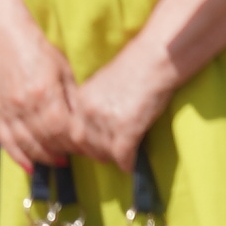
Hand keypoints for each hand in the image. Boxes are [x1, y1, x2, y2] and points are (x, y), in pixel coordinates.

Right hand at [0, 19, 85, 168]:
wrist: (6, 38)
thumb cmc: (39, 51)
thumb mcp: (64, 71)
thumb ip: (74, 98)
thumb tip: (85, 124)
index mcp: (44, 92)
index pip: (62, 129)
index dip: (75, 142)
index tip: (87, 148)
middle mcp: (25, 104)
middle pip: (46, 139)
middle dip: (63, 151)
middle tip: (76, 156)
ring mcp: (8, 110)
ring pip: (27, 144)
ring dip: (44, 157)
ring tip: (58, 161)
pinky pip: (5, 141)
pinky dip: (17, 156)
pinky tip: (30, 166)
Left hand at [68, 50, 174, 170]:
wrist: (153, 62)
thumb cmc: (133, 70)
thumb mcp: (101, 85)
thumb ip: (92, 105)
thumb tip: (93, 127)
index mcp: (80, 98)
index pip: (72, 130)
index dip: (82, 142)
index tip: (91, 147)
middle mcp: (88, 110)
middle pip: (84, 144)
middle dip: (95, 153)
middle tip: (107, 156)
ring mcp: (105, 120)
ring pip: (103, 152)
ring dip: (112, 158)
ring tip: (122, 158)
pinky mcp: (126, 129)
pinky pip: (122, 156)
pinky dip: (127, 163)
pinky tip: (132, 164)